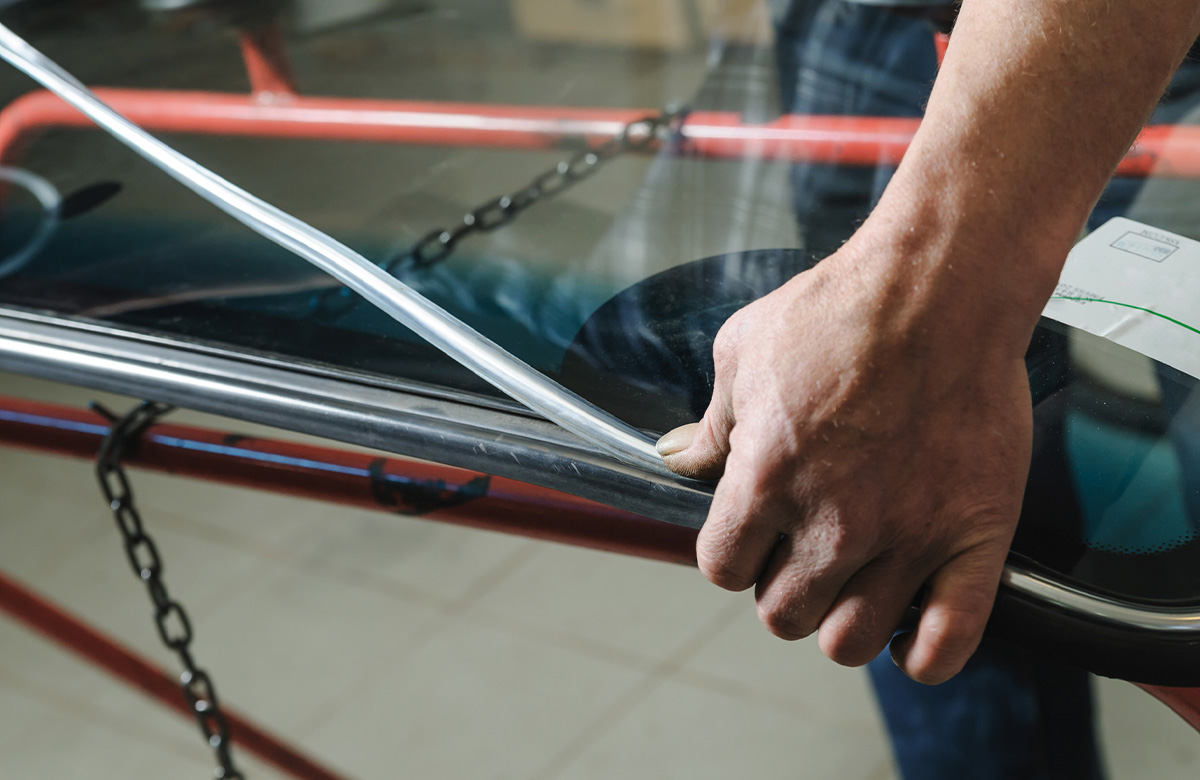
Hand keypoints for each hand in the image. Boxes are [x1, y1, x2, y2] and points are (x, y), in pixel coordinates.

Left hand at [657, 238, 1032, 683]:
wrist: (943, 285)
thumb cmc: (839, 310)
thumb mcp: (743, 353)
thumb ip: (709, 423)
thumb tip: (675, 458)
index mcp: (766, 480)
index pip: (721, 569)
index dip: (730, 552)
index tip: (749, 530)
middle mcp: (833, 524)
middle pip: (781, 615)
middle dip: (781, 587)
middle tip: (802, 548)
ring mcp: (907, 537)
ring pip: (850, 641)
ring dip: (841, 620)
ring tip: (852, 580)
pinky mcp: (974, 537)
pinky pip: (947, 642)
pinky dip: (925, 653)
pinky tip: (911, 625)